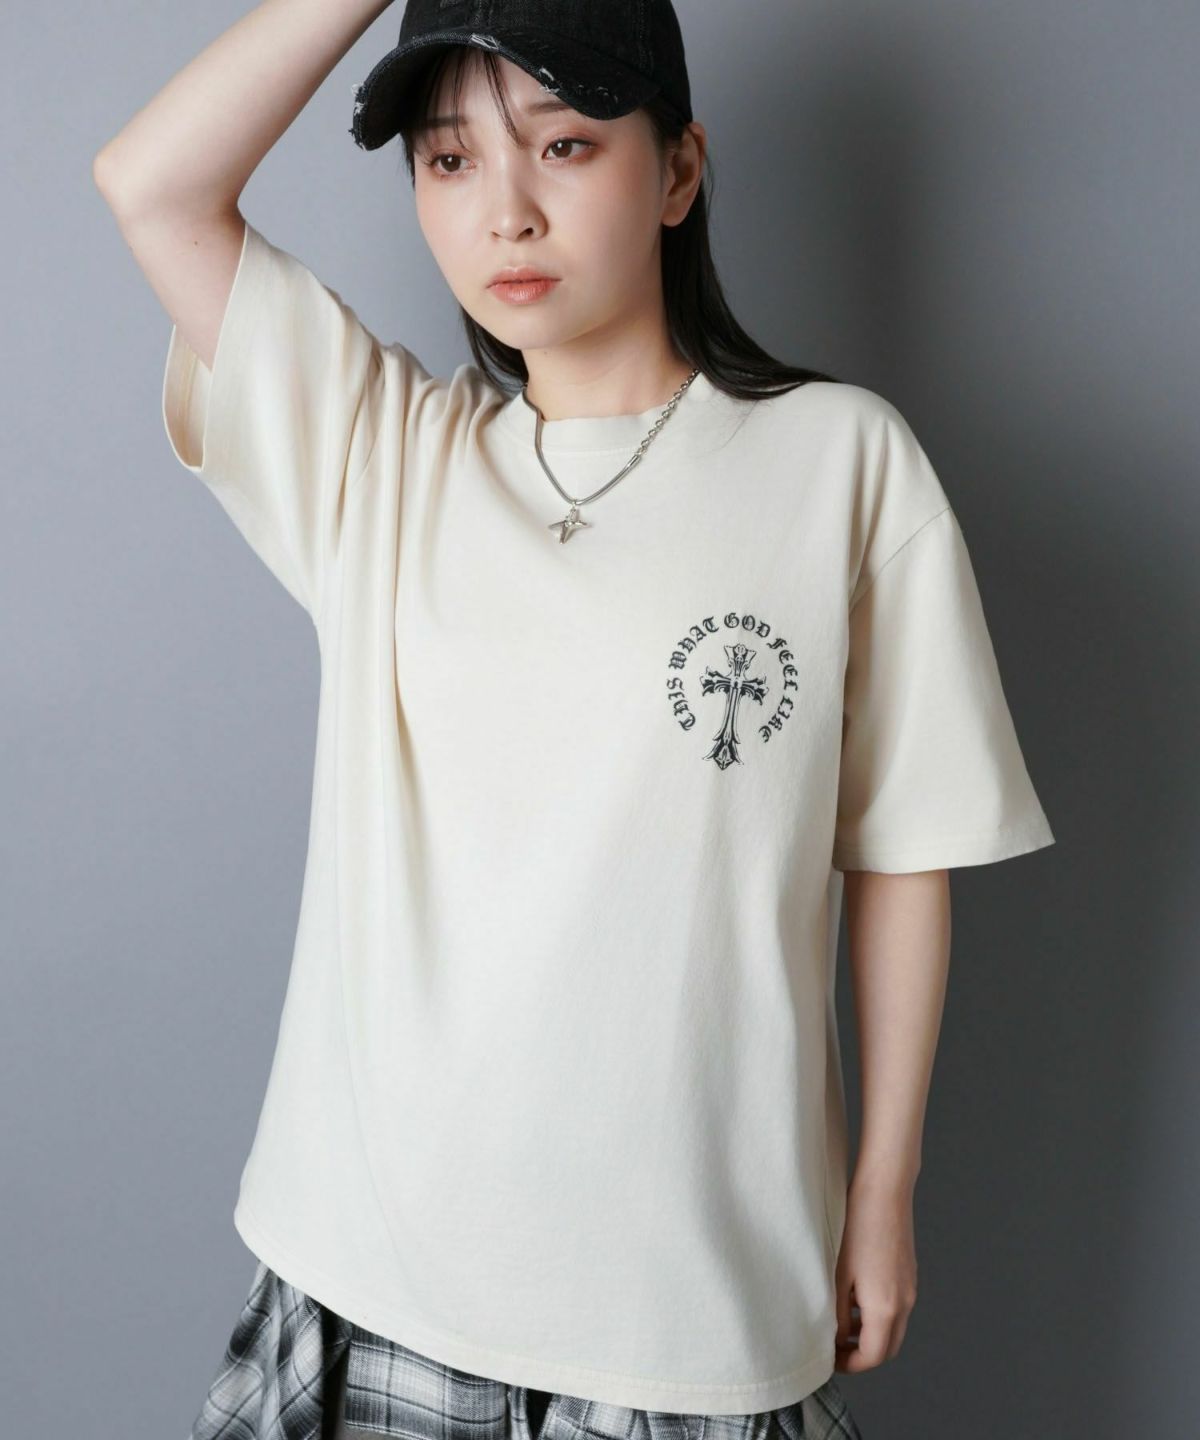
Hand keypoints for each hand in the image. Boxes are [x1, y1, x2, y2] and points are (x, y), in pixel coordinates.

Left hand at [832, 1175, 918, 1371]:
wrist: (884, 1191)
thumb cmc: (857, 1227)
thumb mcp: (839, 1274)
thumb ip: (839, 1313)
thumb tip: (838, 1337)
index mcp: (886, 1308)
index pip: (872, 1357)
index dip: (850, 1364)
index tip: (830, 1358)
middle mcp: (905, 1303)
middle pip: (887, 1349)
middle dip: (862, 1356)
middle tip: (836, 1348)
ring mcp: (910, 1289)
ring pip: (894, 1330)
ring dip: (871, 1337)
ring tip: (842, 1324)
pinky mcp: (909, 1275)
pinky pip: (897, 1310)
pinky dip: (879, 1318)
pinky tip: (856, 1300)